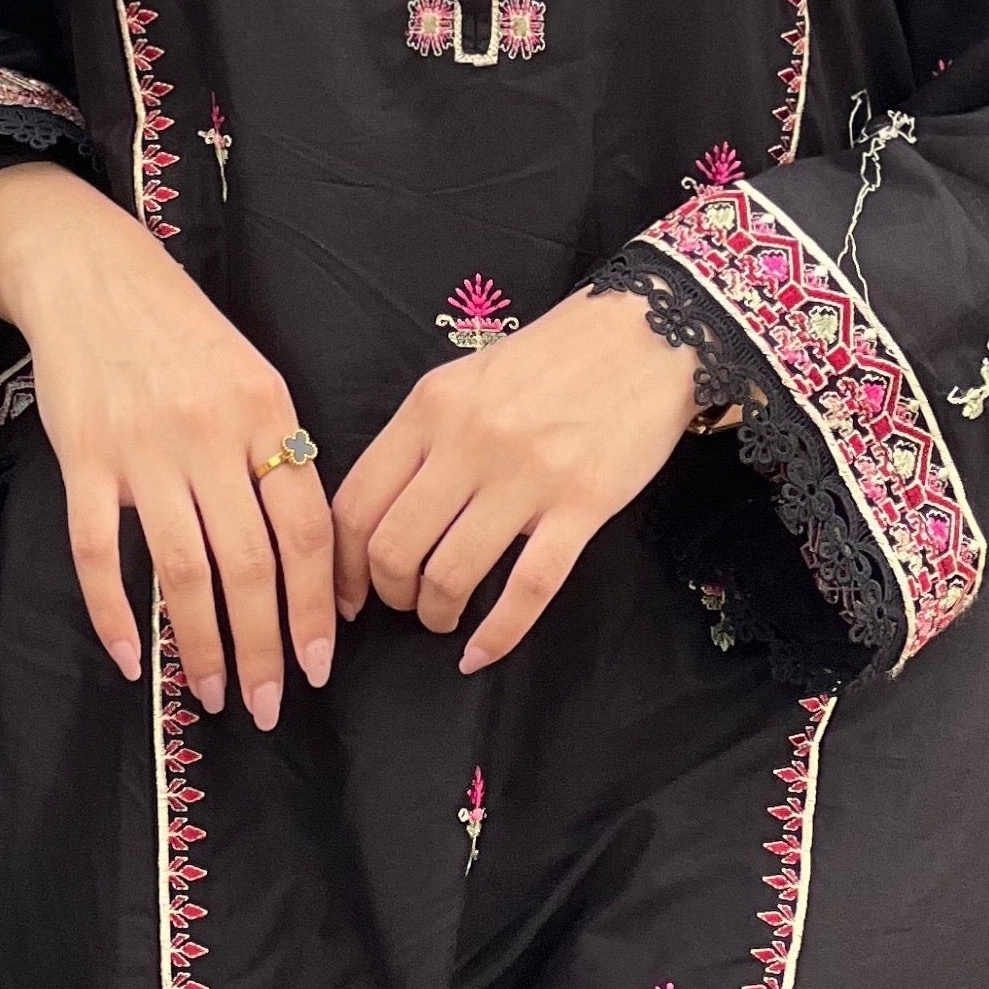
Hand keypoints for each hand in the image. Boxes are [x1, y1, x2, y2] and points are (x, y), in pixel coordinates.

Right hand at [0, 159, 333, 725]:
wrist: (94, 276)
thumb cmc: (183, 331)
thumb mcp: (253, 374)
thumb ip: (278, 452)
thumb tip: (309, 552)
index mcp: (266, 412)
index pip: (305, 530)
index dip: (316, 608)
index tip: (318, 666)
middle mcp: (210, 434)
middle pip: (250, 564)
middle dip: (264, 647)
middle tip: (267, 705)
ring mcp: (144, 449)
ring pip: (183, 570)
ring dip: (201, 645)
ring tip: (214, 693)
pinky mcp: (84, 458)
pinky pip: (99, 553)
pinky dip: (114, 614)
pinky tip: (132, 658)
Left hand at [330, 284, 700, 673]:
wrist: (645, 334)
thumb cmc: (551, 358)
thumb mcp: (465, 379)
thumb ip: (422, 437)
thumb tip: (379, 511)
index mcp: (430, 406)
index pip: (358, 501)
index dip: (343, 563)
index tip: (348, 592)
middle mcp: (469, 440)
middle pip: (394, 547)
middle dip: (389, 593)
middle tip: (405, 603)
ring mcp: (526, 475)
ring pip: (451, 574)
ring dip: (436, 614)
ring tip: (443, 619)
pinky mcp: (582, 505)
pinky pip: (527, 589)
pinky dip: (496, 636)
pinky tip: (480, 654)